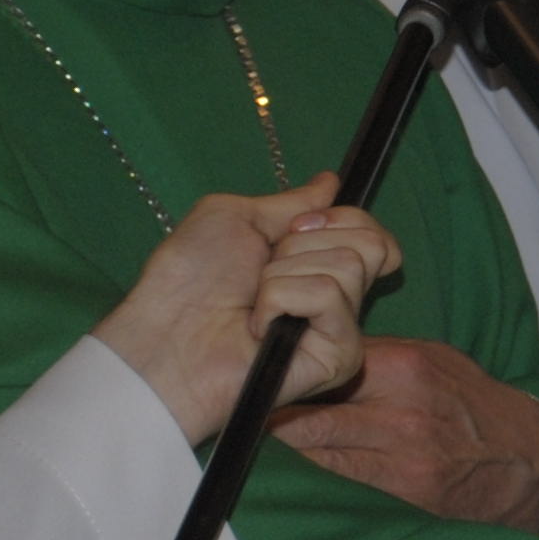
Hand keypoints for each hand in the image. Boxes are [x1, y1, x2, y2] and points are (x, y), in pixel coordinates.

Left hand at [95, 175, 396, 443]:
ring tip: (254, 302)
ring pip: (349, 265)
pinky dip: (284, 297)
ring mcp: (339, 329)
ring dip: (285, 272)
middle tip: (264, 268)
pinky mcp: (338, 357)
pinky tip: (259, 326)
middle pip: (370, 243)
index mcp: (316, 265)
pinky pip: (330, 297)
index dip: (337, 218)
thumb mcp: (238, 217)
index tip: (294, 227)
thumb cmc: (189, 280)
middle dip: (307, 242)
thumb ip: (292, 202)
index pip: (372, 232)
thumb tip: (331, 182)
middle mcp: (335, 298)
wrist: (166, 336)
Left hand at [268, 336, 538, 530]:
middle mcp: (399, 414)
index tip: (250, 376)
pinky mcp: (403, 497)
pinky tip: (293, 474)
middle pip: (308, 418)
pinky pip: (340, 486)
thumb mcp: (432, 360)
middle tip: (236, 416)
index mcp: (404, 368)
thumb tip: (316, 351)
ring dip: (283, 452)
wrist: (526, 461)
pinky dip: (314, 478)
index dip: (281, 374)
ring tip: (252, 446)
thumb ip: (376, 357)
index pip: (322, 368)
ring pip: (316, 457)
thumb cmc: (471, 403)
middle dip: (268, 418)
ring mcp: (401, 460)